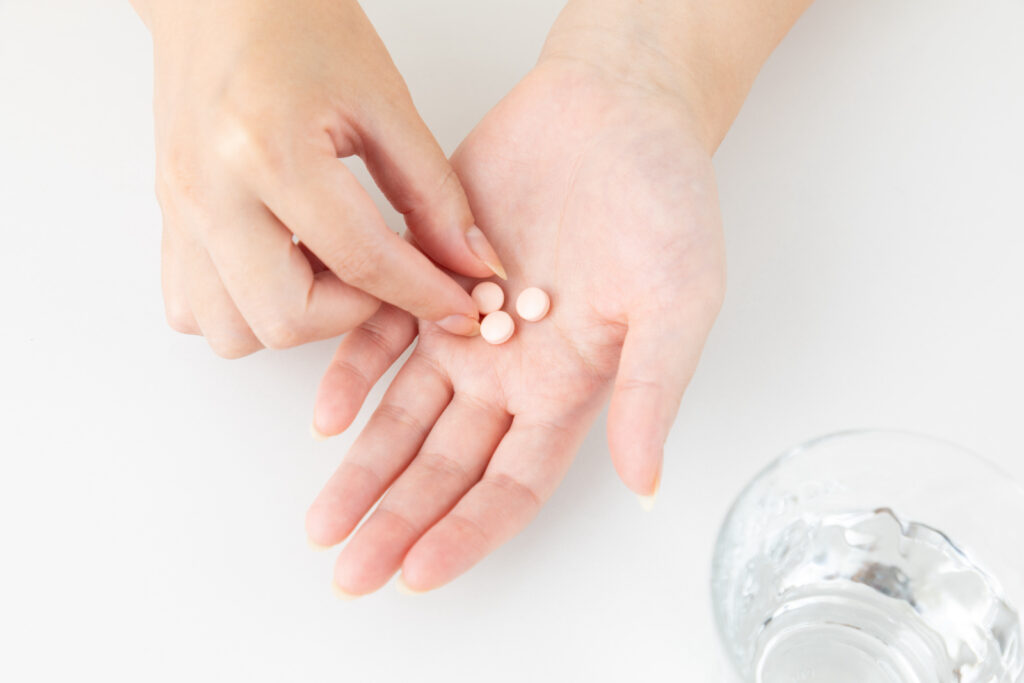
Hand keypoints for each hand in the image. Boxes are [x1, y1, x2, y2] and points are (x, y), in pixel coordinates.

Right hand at [133, 0, 503, 356]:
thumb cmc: (295, 24)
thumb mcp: (385, 103)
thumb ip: (435, 194)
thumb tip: (470, 264)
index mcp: (268, 150)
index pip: (361, 261)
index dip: (424, 295)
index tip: (458, 308)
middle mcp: (211, 192)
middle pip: (286, 319)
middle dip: (353, 315)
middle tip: (384, 276)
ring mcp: (180, 211)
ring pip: (231, 331)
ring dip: (295, 319)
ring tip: (330, 269)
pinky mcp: (169, 220)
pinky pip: (192, 310)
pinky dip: (244, 310)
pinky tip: (285, 267)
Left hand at [305, 55, 725, 594]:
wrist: (616, 108)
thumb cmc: (663, 200)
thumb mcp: (677, 300)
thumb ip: (652, 390)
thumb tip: (644, 483)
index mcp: (571, 388)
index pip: (513, 484)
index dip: (468, 532)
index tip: (419, 572)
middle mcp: (513, 370)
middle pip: (447, 465)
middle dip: (400, 521)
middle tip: (350, 571)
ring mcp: (466, 325)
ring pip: (405, 414)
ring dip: (364, 468)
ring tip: (324, 520)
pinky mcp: (429, 271)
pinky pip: (382, 333)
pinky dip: (355, 372)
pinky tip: (327, 414)